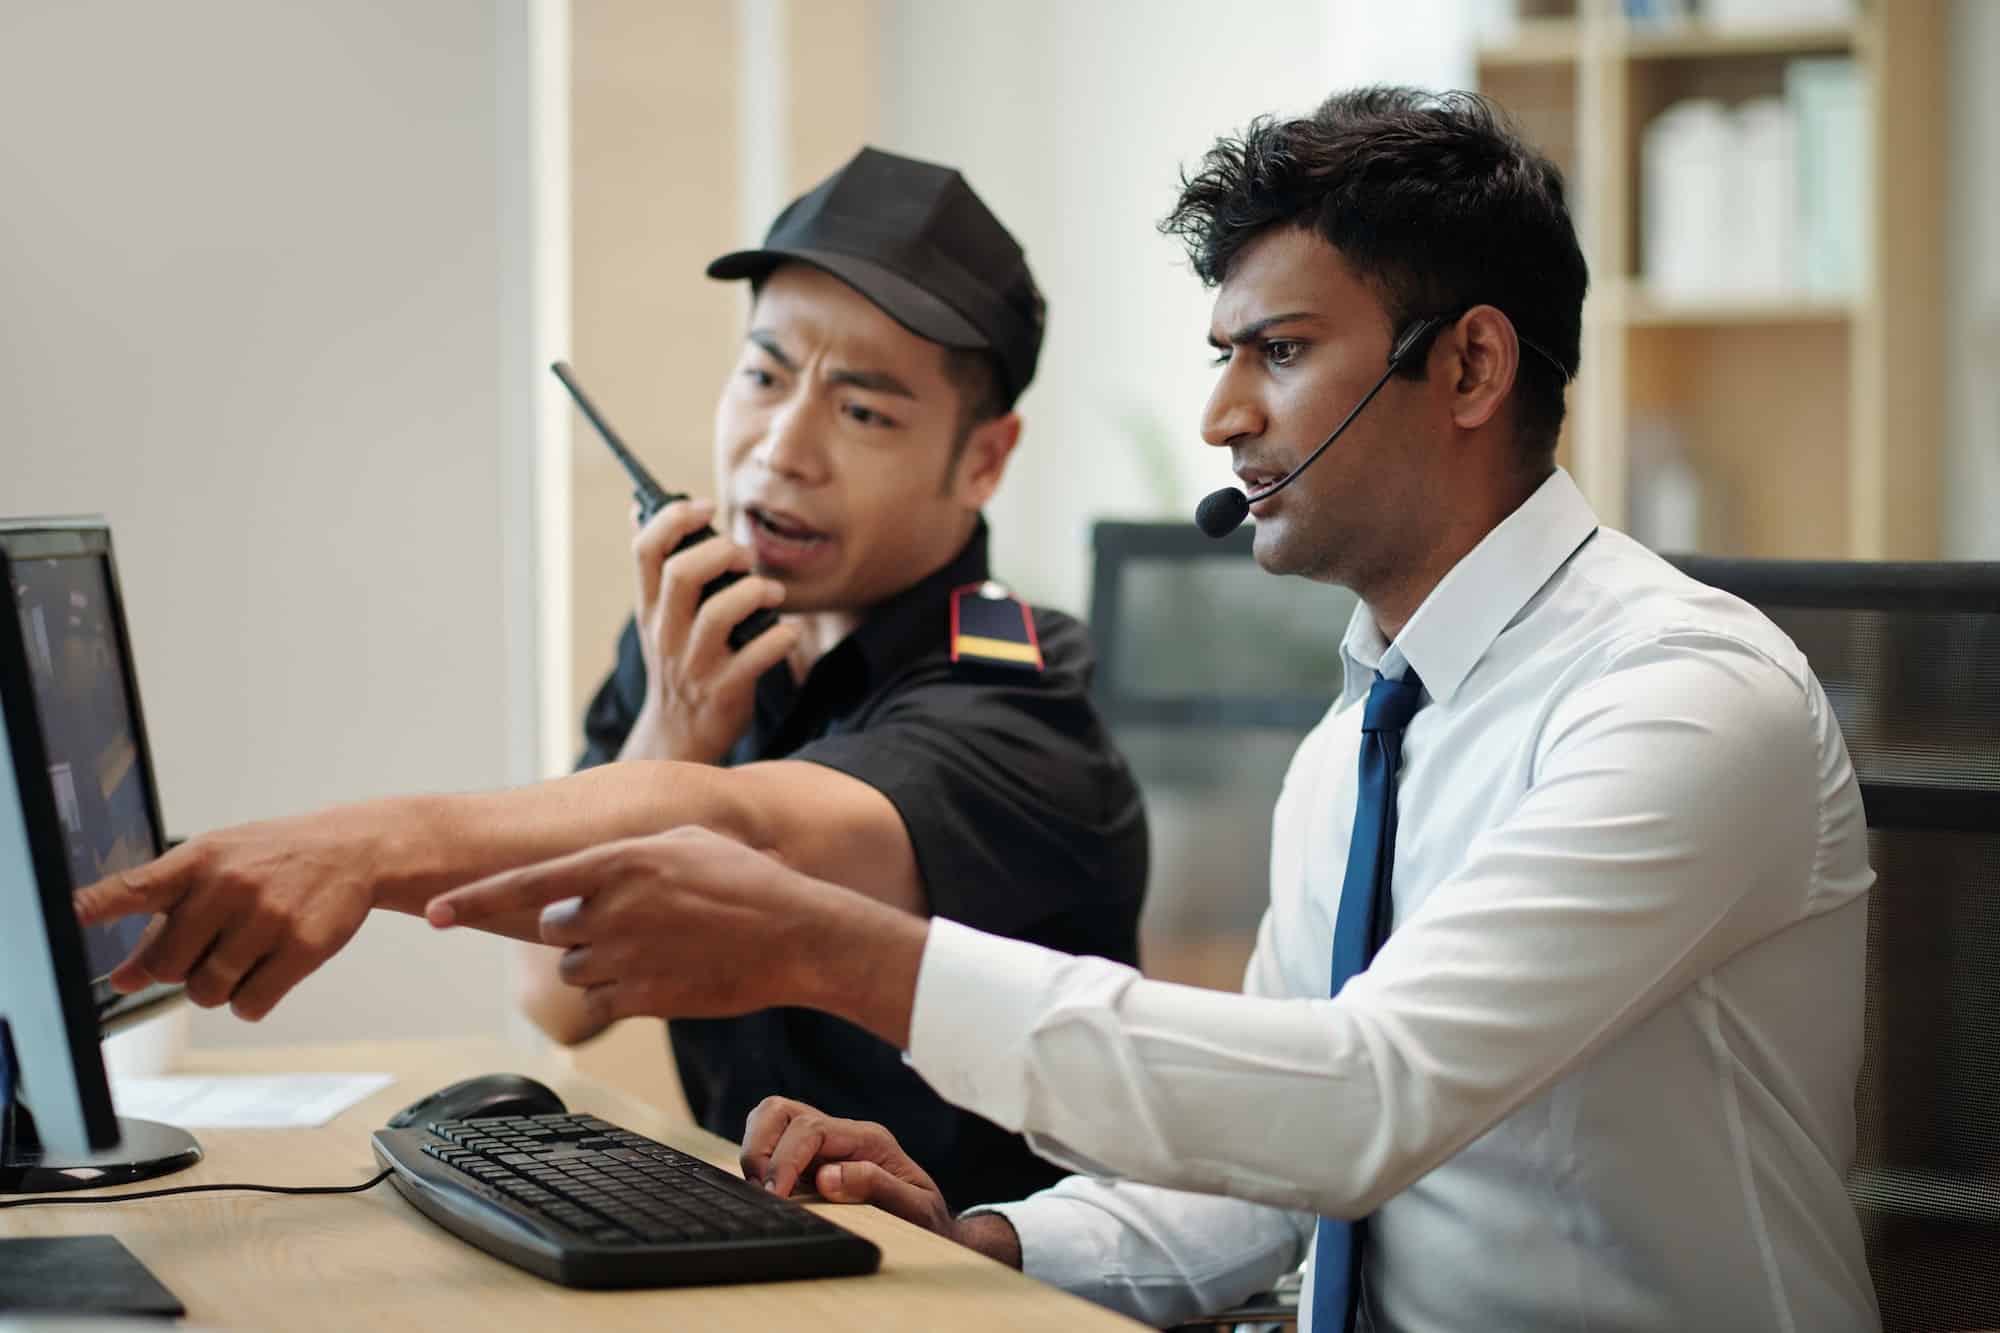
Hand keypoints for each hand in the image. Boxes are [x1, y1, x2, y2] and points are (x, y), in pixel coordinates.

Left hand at [71, 811, 383, 1019]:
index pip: (134, 888)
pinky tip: (266, 972)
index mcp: (198, 861)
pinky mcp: (303, 947)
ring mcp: (267, 917)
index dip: (95, 906)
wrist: (353, 848)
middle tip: (207, 951)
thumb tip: (124, 978)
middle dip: (179, 971)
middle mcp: (229, 886)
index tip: (67, 915)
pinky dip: (250, 1001)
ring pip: (207, 993)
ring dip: (217, 988)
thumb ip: (165, 921)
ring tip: (241, 957)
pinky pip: (249, 1006)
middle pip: (167, 966)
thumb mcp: (217, 871)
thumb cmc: (274, 859)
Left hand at [426, 826, 927, 1041]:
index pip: (525, 884)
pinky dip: (618, 990)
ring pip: (573, 968)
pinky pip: (601, 1000)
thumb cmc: (748, 882)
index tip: (434, 915)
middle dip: (576, 928)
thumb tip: (590, 868)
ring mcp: (626, 957)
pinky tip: (662, 972)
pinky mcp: (642, 998)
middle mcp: (613, 910)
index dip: (474, 900)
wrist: (795, 935)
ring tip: (653, 945)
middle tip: (628, 920)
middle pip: (552, 929)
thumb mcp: (686, 839)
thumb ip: (627, 852)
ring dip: (596, 960)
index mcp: (619, 862)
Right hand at [621, 499, 797, 763]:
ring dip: (755, 591)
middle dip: (721, 551)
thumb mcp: (658, 619)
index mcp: (650, 609)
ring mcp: (694, 664)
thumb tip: (641, 510)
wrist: (679, 738)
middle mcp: (666, 633)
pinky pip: (757, 657)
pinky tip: (787, 632)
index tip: (705, 506)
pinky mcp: (724, 691)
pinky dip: (780, 638)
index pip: (646, 550)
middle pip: (683, 573)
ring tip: (771, 592)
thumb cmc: (680, 664)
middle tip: (745, 557)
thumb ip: (659, 571)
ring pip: (720, 612)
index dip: (674, 518)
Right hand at [739, 1097, 1020, 1266]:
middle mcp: (842, 1134)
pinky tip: (765, 1192)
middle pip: (781, 1111)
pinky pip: (773, 1143)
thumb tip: (827, 1177)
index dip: (784, 1160)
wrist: (936, 1227)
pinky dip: (759, 1159)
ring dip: (755, 1149)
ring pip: (772, 1118)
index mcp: (868, 1139)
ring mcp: (824, 1145)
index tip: (774, 1196)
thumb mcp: (916, 1209)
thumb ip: (877, 1187)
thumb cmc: (928, 1221)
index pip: (810, 1129)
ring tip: (760, 1190)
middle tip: (763, 1193)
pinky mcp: (810, 1162)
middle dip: (760, 1149)